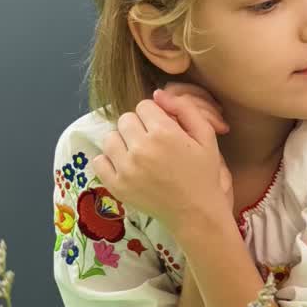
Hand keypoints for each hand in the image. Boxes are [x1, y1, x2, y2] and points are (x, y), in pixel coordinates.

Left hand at [92, 92, 230, 235]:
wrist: (195, 212)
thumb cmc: (203, 173)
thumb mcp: (207, 137)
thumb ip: (185, 110)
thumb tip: (157, 93)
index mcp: (164, 133)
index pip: (144, 105)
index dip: (155, 115)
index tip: (164, 128)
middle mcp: (141, 148)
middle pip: (125, 119)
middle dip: (138, 126)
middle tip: (152, 142)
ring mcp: (125, 168)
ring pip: (110, 138)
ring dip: (123, 142)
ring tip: (139, 154)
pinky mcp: (115, 184)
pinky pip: (99, 160)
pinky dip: (110, 161)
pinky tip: (128, 166)